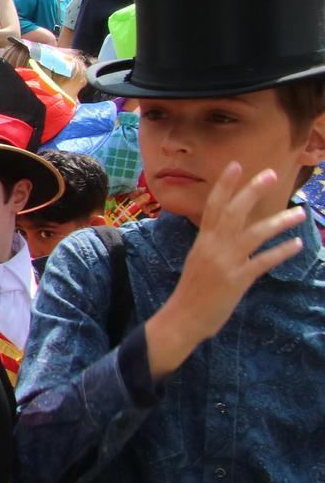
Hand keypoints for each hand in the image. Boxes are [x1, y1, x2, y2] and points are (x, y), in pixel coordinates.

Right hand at [147, 162, 305, 377]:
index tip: (236, 165)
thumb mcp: (199, 261)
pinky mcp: (238, 279)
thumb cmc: (191, 291)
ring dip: (279, 222)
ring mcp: (226, 262)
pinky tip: (296, 245)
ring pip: (255, 234)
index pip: (213, 206)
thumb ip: (214, 246)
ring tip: (299, 213)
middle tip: (272, 174)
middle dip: (253, 191)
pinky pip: (263, 261)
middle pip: (234, 212)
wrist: (183, 317)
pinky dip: (281, 252)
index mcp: (203, 241)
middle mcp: (214, 246)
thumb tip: (230, 234)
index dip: (225, 185)